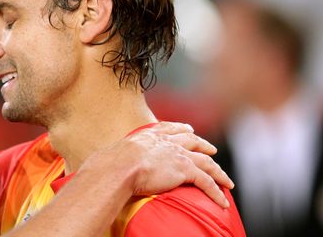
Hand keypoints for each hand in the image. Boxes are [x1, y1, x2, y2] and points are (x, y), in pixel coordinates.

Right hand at [84, 122, 233, 207]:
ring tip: (226, 180)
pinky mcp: (185, 171)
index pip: (169, 128)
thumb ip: (116, 156)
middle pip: (192, 141)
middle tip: (212, 149)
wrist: (119, 167)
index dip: (181, 129)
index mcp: (149, 136)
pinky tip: (222, 200)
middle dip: (203, 145)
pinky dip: (216, 192)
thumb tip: (102, 165)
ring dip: (218, 172)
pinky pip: (206, 182)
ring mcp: (178, 155)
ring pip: (205, 162)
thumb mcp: (114, 153)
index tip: (188, 129)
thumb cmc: (110, 163)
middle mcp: (166, 142)